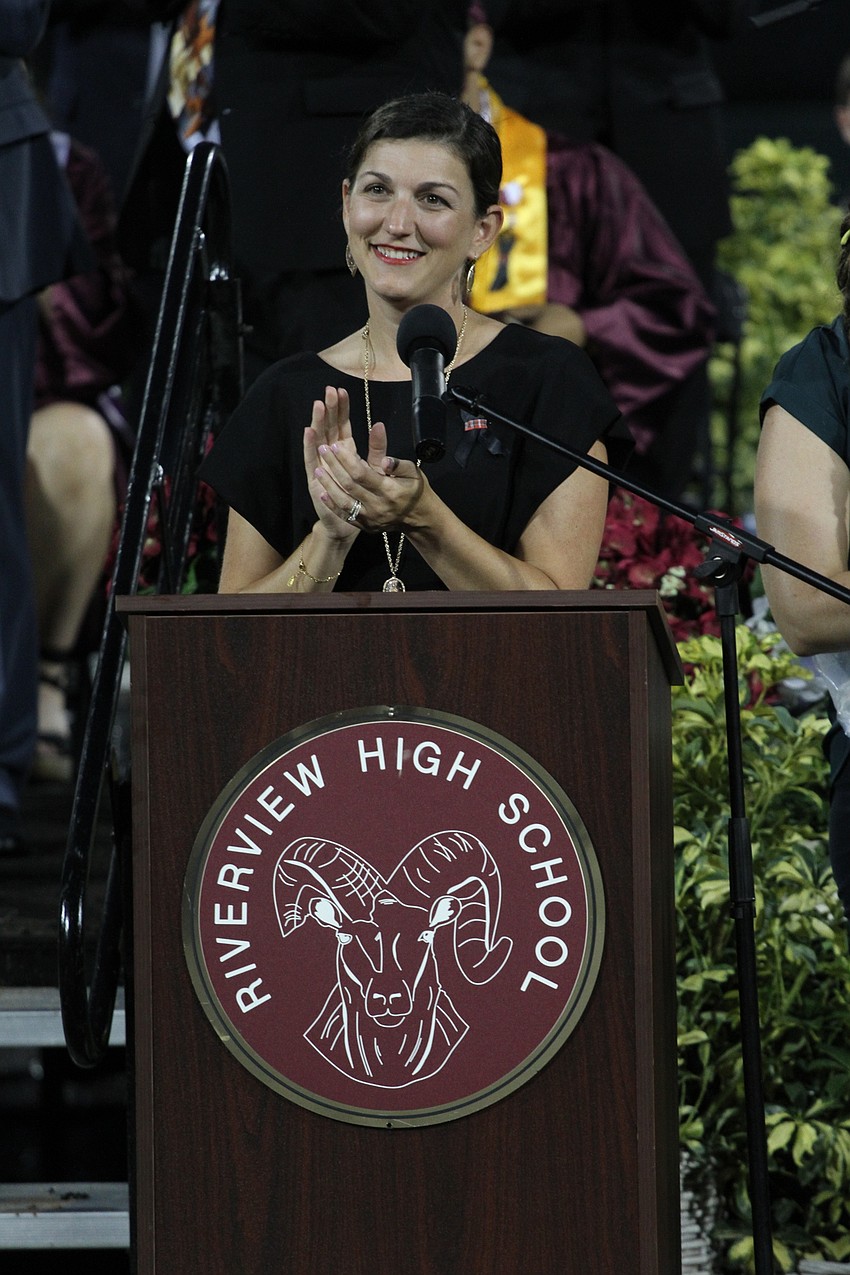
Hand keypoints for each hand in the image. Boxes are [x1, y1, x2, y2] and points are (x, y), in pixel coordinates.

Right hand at [303, 387, 362, 542]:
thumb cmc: (361, 495)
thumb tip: (380, 424)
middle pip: (328, 427)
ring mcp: (320, 465)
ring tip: (318, 405)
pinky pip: (311, 459)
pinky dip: (309, 445)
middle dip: (328, 409)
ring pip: (318, 439)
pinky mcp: (314, 478)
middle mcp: (329, 455)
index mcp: (344, 450)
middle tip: (329, 390)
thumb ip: (377, 447)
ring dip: (318, 422)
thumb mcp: (374, 468)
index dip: (340, 408)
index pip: (341, 424)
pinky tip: (309, 430)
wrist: (347, 522)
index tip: (340, 390)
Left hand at [312, 419, 426, 532]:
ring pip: (344, 501)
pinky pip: (346, 515)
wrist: (418, 518)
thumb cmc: (415, 490)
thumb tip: (385, 459)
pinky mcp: (365, 526)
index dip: (346, 459)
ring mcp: (370, 518)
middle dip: (334, 466)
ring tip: (318, 470)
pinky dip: (333, 505)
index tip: (335, 446)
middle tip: (322, 450)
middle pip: (349, 485)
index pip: (361, 473)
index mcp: (389, 491)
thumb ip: (398, 464)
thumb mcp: (412, 472)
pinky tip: (323, 492)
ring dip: (328, 485)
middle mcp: (378, 506)